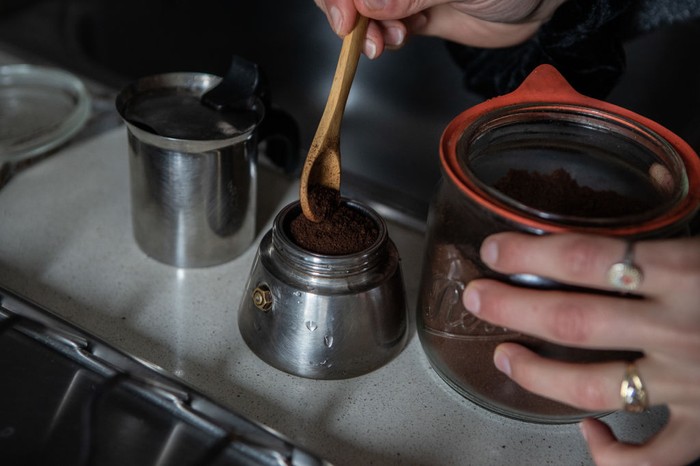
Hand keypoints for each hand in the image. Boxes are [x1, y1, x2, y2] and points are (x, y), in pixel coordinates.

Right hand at [313, 0, 567, 58]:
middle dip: (347, 12)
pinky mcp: (413, 13)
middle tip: (359, 34)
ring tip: (387, 40)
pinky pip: (383, 26)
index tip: (345, 16)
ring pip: (362, 10)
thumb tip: (368, 4)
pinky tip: (397, 38)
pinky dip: (383, 37)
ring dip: (365, 30)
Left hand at [462, 232, 699, 465]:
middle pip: (572, 321)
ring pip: (593, 387)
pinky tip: (590, 433)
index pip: (585, 259)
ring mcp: (691, 383)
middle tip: (478, 299)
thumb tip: (635, 204)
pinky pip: (652, 456)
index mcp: (687, 273)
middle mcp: (680, 330)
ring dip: (537, 375)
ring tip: (504, 357)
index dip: (528, 255)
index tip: (494, 252)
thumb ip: (667, 235)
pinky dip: (615, 454)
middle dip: (512, 309)